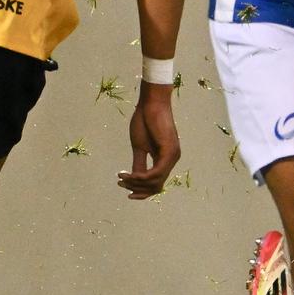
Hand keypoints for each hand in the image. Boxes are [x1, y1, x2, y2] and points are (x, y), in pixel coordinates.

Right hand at [118, 80, 179, 198]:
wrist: (151, 103)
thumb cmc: (145, 121)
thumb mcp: (140, 147)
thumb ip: (139, 164)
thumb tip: (134, 179)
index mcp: (166, 159)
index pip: (156, 183)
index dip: (142, 191)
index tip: (125, 190)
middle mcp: (172, 159)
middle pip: (156, 186)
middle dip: (137, 188)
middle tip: (120, 183)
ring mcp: (173, 156)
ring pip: (155, 181)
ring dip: (136, 182)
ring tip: (121, 177)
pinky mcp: (169, 151)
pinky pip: (156, 172)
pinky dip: (142, 177)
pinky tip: (130, 175)